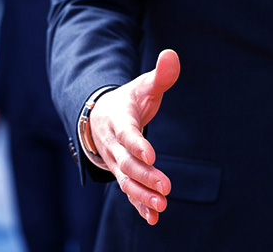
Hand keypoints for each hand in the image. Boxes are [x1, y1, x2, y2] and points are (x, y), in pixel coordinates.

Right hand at [89, 49, 180, 224]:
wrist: (100, 116)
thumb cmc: (128, 100)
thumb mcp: (143, 85)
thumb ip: (160, 75)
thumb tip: (172, 55)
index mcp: (119, 121)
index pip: (127, 134)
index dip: (138, 145)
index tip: (152, 156)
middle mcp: (113, 145)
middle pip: (126, 163)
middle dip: (145, 176)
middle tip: (166, 187)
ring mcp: (115, 162)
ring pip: (125, 181)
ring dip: (142, 195)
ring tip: (162, 206)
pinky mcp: (121, 173)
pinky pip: (128, 192)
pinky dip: (139, 205)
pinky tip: (154, 217)